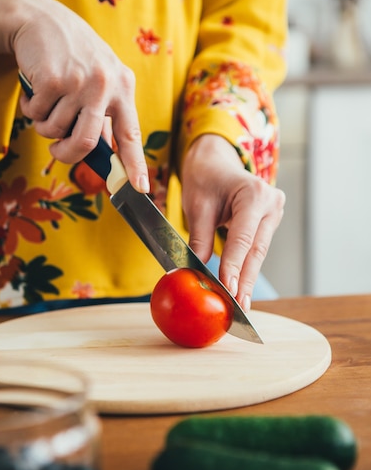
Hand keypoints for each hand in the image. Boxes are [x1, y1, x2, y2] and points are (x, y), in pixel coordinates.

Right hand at [0, 0, 148, 191]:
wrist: (42, 19)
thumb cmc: (74, 56)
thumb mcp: (100, 79)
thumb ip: (105, 114)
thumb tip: (104, 153)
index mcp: (123, 87)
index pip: (131, 135)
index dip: (135, 165)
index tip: (140, 188)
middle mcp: (105, 85)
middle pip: (85, 143)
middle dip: (66, 155)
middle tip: (57, 151)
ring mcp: (79, 82)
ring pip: (54, 131)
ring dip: (44, 125)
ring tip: (47, 102)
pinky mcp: (52, 79)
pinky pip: (36, 115)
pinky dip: (30, 109)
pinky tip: (36, 88)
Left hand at [181, 134, 284, 311]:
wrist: (215, 162)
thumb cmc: (205, 178)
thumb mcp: (197, 207)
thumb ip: (200, 239)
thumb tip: (196, 272)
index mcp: (255, 195)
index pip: (243, 238)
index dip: (234, 266)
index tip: (228, 290)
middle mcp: (271, 203)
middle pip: (256, 250)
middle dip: (245, 281)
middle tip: (239, 308)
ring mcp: (273, 214)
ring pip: (258, 253)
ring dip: (247, 279)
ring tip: (240, 304)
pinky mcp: (268, 223)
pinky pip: (256, 249)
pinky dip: (246, 268)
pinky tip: (240, 288)